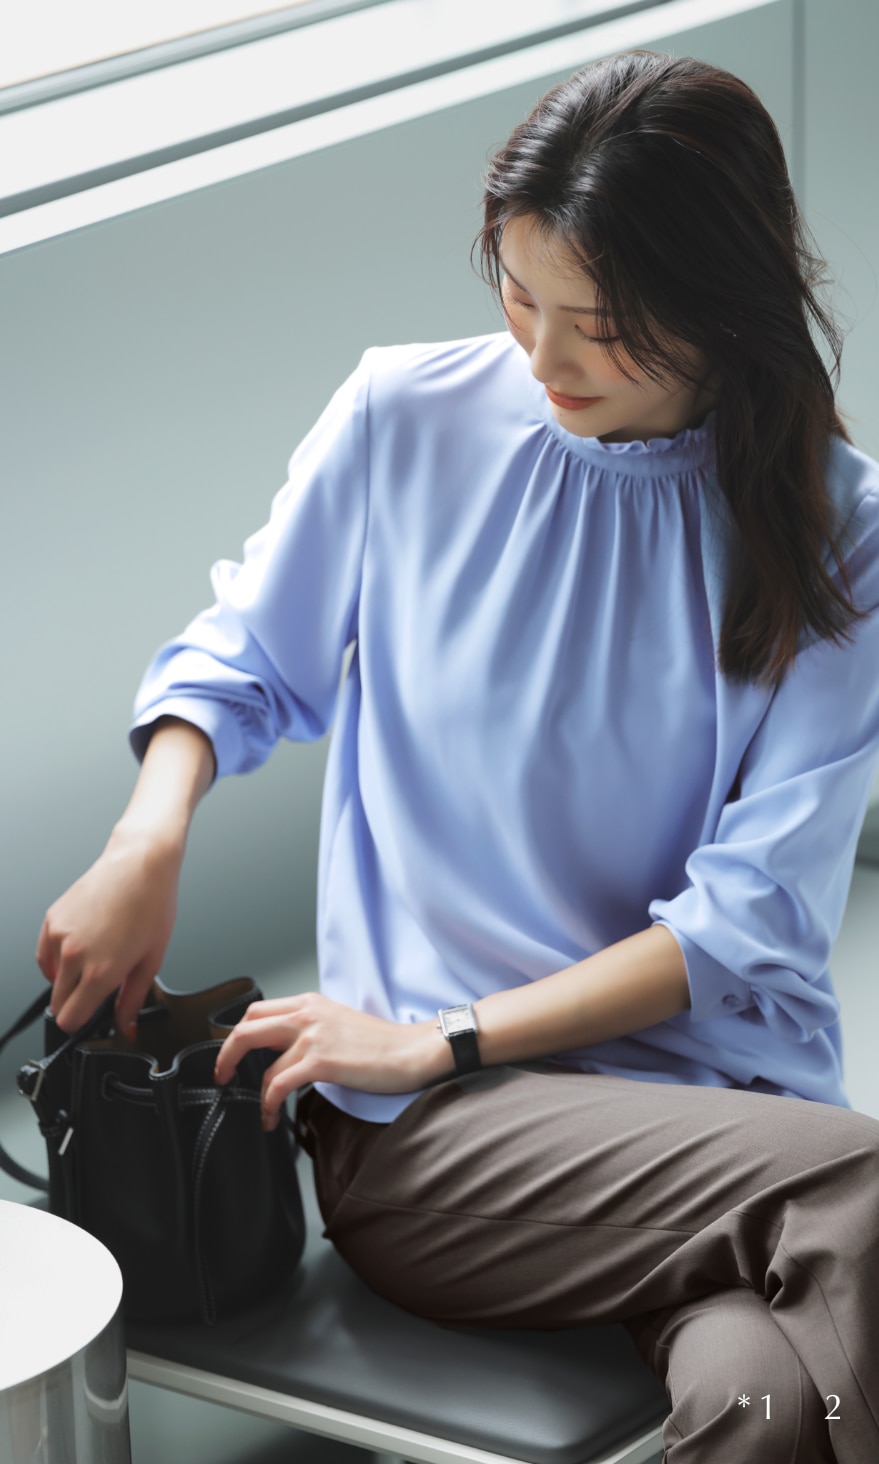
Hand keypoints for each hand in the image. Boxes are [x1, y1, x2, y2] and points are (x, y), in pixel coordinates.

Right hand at [35, 826, 182, 1034]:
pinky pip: (45, 956)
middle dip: (77, 1003)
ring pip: (52, 980)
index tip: (94, 1016)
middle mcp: (74, 956)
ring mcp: (59, 937)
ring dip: (69, 979)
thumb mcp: (151, 960)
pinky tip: (83, 947)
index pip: (70, 1020)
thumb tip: (126, 1028)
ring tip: (98, 956)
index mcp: (100, 971)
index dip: (83, 1023)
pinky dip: (59, 959)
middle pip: (58, 1005)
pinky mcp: (51, 921)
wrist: (139, 864)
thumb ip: (133, 1000)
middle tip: (102, 986)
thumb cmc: (152, 904)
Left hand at [213, 992, 453, 1127]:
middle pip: (246, 1027)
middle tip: (224, 1076)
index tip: (232, 1054)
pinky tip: (271, 1116)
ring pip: (261, 1062)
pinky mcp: (320, 1061)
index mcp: (309, 1002)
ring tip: (261, 1110)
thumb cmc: (381, 1043)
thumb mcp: (337, 1022)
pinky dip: (268, 1104)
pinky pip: (277, 1085)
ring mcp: (312, 1036)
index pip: (257, 1010)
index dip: (236, 1034)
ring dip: (254, 1092)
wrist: (410, 1051)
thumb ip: (308, 1029)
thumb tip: (281, 1051)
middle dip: (226, 1055)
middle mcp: (307, 1014)